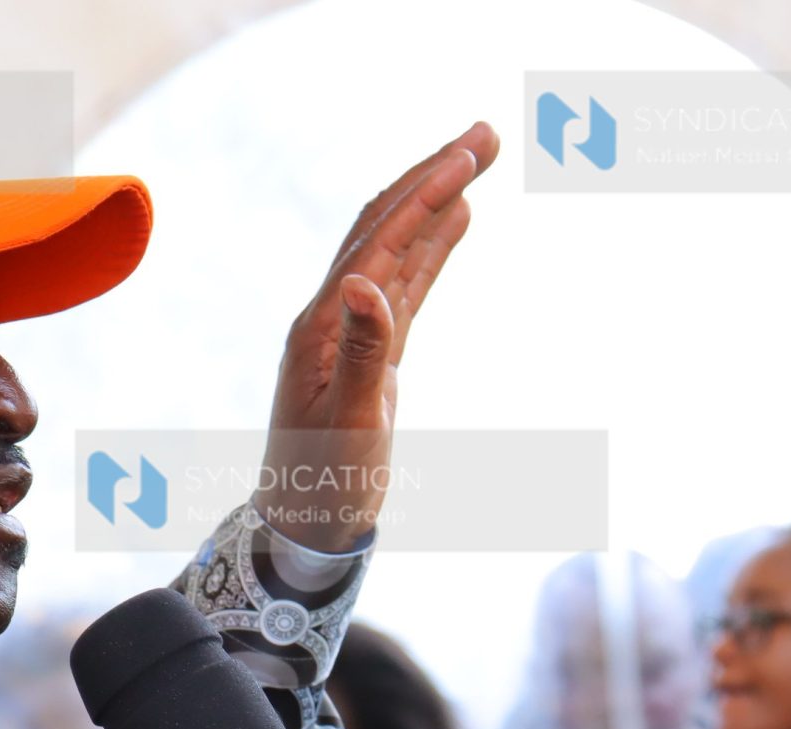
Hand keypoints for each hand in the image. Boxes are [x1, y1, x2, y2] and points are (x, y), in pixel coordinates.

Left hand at [259, 122, 498, 553]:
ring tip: (478, 157)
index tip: (470, 155)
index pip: (380, 241)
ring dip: (436, 201)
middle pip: (386, 226)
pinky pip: (405, 285)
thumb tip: (365, 282)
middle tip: (487, 134)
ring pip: (397, 248)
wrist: (302, 531)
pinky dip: (431, 247)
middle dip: (433, 176)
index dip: (424, 193)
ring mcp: (349, 332)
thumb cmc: (323, 487)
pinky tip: (457, 220)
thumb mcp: (349, 424)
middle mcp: (331, 317)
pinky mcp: (369, 352)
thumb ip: (361, 353)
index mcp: (323, 327)